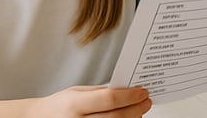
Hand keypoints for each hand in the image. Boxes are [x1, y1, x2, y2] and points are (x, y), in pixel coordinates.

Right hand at [36, 85, 151, 116]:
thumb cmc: (59, 106)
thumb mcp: (77, 92)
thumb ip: (101, 92)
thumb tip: (127, 91)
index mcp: (75, 104)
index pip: (109, 99)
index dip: (130, 96)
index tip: (142, 92)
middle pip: (116, 117)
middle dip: (136, 109)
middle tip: (146, 102)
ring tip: (139, 112)